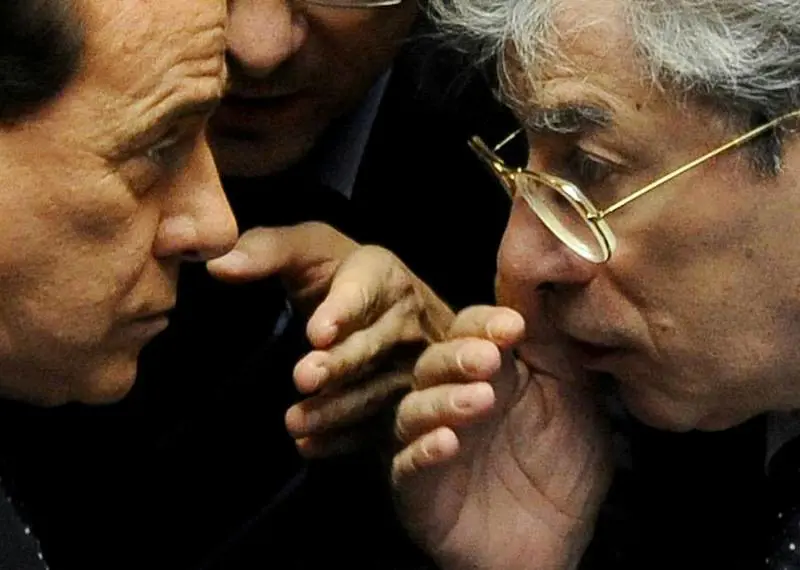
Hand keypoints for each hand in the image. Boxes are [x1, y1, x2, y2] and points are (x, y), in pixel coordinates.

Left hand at [207, 222, 453, 456]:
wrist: (397, 313)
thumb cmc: (339, 276)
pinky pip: (382, 425)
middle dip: (340, 364)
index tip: (316, 332)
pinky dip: (346, 439)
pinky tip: (311, 445)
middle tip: (303, 377)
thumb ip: (267, 251)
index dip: (342, 312)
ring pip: (378, 391)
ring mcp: (411, 366)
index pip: (364, 291)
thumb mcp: (310, 251)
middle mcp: (405, 320)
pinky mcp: (406, 403)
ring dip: (337, 409)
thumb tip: (217, 264)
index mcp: (383, 275)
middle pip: (373, 346)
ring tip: (296, 422)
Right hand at [392, 305, 612, 569]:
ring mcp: (430, 442)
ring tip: (478, 402)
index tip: (513, 326)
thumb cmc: (563, 467)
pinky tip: (447, 444)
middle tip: (487, 358)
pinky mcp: (416, 487)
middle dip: (457, 356)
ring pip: (414, 409)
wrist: (554, 543)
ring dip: (442, 400)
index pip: (471, 331)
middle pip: (434, 363)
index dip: (486, 324)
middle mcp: (450, 398)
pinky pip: (405, 464)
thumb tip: (559, 277)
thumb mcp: (573, 398)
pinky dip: (423, 451)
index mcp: (487, 372)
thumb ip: (558, 347)